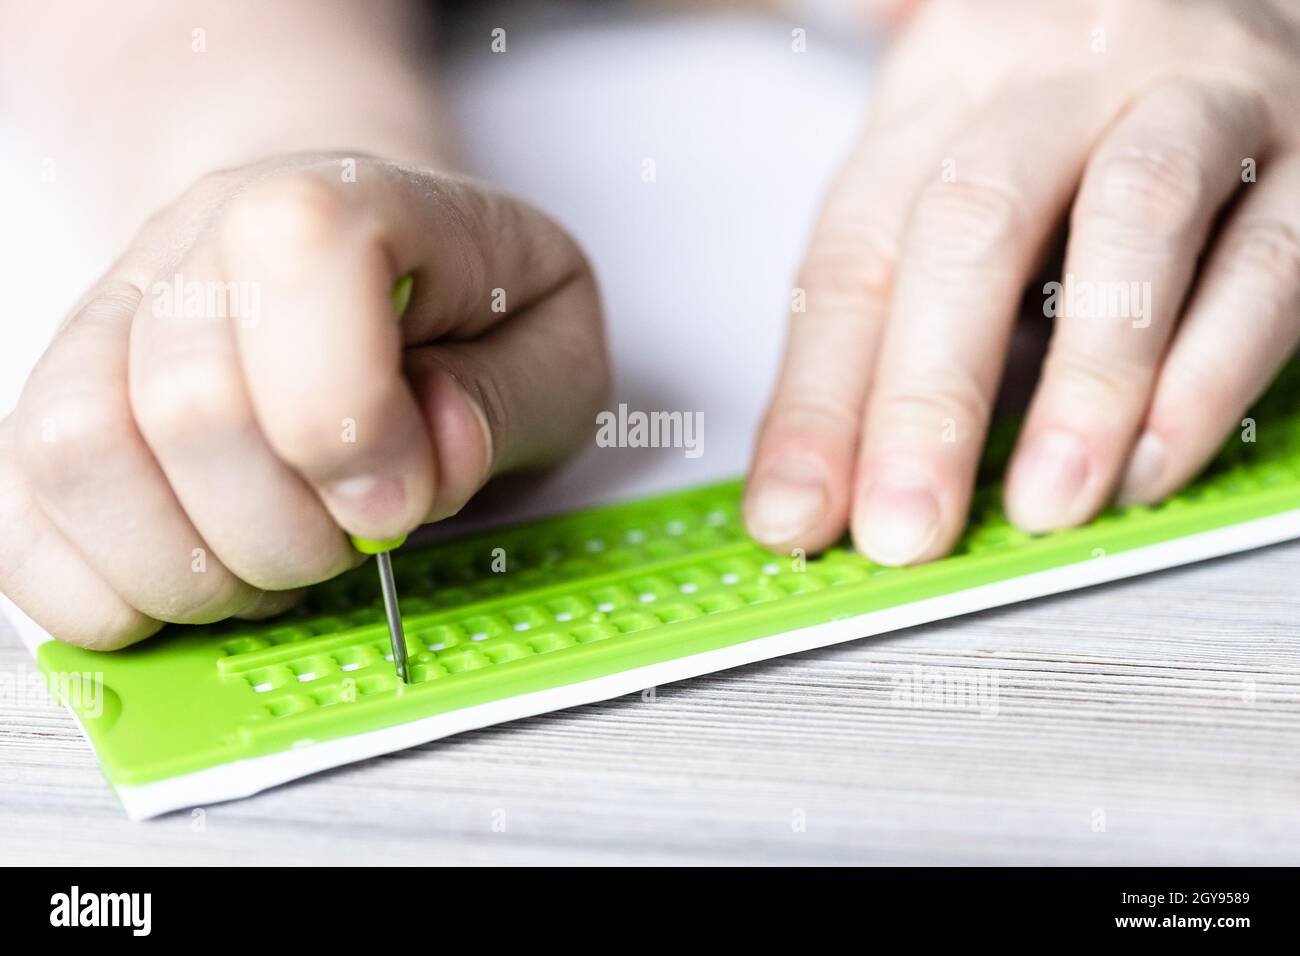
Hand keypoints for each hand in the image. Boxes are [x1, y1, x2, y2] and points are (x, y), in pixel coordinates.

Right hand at [0, 155, 606, 647]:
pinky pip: (17, 520)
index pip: (301, 261)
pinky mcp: (57, 407)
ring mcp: (109, 323)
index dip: (352, 419)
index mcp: (340, 201)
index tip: (399, 498)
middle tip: (349, 540)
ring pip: (78, 458)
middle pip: (188, 404)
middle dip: (290, 531)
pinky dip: (106, 591)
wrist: (333, 251)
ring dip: (195, 568)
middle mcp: (199, 243)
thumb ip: (508, 397)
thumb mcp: (549, 336)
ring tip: (273, 560)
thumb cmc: (457, 303)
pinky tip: (194, 577)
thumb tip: (429, 456)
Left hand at [747, 0, 1299, 563]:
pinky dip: (1208, 373)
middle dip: (926, 400)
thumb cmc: (1081, 107)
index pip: (854, 252)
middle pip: (971, 227)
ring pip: (1129, 223)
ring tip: (1044, 502)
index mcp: (942, 88)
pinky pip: (1268, 260)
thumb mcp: (961, 167)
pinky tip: (1156, 460)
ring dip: (1082, 385)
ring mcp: (1195, 96)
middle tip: (902, 526)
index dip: (816, 397)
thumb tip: (825, 475)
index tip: (791, 509)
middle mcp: (1061, 74)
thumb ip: (900, 300)